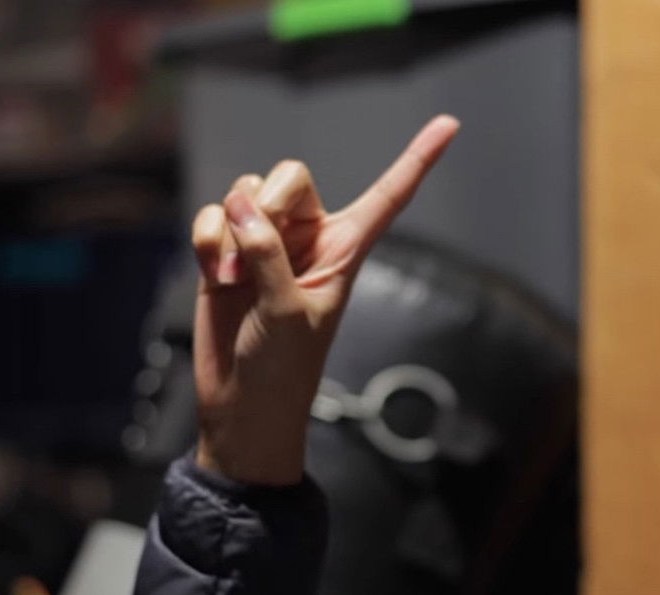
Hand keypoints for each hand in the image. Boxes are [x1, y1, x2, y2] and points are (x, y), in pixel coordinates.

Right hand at [190, 116, 459, 484]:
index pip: (389, 196)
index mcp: (346, 250)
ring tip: (235, 279)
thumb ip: (269, 254)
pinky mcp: (226, 254)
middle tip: (258, 246)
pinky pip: (213, 216)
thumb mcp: (289, 312)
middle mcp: (308, 239)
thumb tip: (242, 205)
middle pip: (292, 177)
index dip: (418, 159)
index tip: (451, 124)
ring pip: (246, 192)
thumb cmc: (283, 370)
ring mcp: (265, 245)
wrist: (241, 405)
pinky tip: (215, 274)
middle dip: (271, 202)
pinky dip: (208, 239)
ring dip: (233, 231)